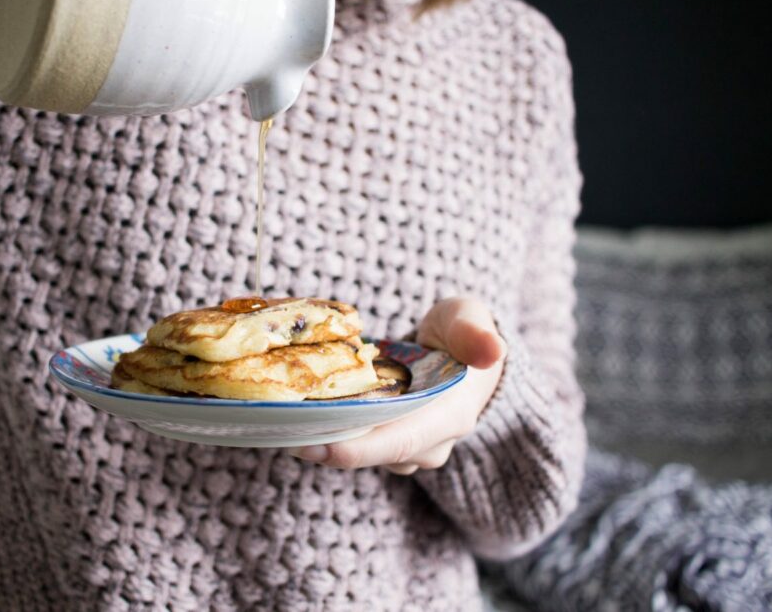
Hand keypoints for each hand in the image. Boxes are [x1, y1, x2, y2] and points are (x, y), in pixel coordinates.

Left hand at [289, 297, 506, 473]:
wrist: (466, 353)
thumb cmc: (463, 331)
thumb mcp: (470, 319)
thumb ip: (475, 332)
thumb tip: (493, 350)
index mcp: (450, 416)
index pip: (399, 442)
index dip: (357, 449)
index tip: (314, 445)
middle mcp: (429, 442)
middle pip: (371, 452)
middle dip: (325, 446)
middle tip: (278, 431)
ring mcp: (409, 448)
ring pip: (361, 451)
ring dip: (324, 438)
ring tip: (281, 419)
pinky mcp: (389, 443)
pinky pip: (356, 443)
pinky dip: (329, 431)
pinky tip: (297, 414)